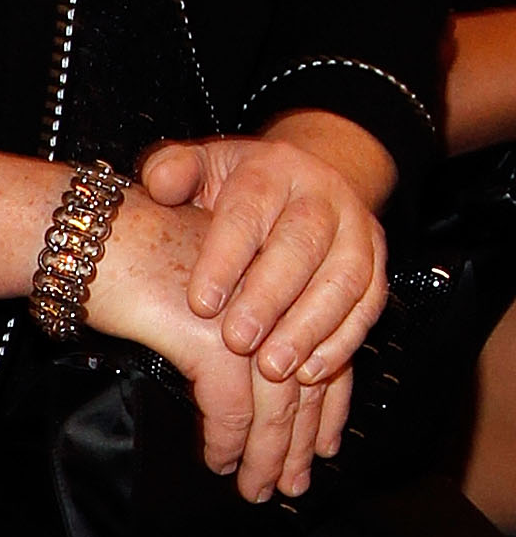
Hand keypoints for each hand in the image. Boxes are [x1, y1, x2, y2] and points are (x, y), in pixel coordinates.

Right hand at [87, 187, 353, 500]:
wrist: (82, 236)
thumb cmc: (125, 253)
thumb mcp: (197, 282)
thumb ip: (231, 319)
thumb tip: (250, 386)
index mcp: (274, 278)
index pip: (321, 354)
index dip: (325, 409)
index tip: (322, 445)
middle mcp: (271, 295)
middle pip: (305, 385)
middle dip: (299, 444)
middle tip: (291, 482)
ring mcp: (245, 317)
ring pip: (275, 406)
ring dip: (267, 456)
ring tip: (255, 486)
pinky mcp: (210, 338)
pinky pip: (230, 410)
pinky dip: (225, 442)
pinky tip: (218, 458)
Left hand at [140, 134, 386, 385]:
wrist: (309, 175)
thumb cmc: (243, 183)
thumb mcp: (202, 165)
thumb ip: (171, 171)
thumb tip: (160, 184)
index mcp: (273, 167)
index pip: (249, 210)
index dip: (225, 259)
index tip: (201, 304)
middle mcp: (322, 194)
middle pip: (302, 245)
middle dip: (270, 299)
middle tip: (238, 342)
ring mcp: (356, 228)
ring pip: (344, 279)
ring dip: (310, 328)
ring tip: (275, 367)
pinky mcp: (378, 263)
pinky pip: (369, 304)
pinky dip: (343, 341)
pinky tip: (313, 371)